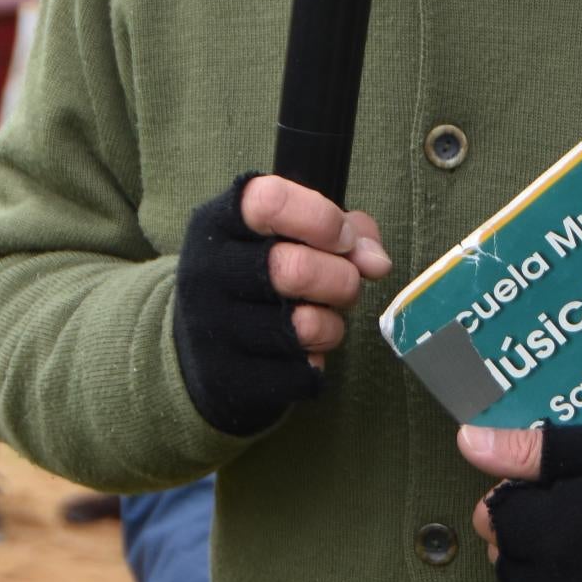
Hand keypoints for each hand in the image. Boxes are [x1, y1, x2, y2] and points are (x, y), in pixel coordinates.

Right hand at [171, 174, 390, 437]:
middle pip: (294, 269)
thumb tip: (376, 261)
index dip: (322, 219)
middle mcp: (207, 272)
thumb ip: (343, 230)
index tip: (344, 238)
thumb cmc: (260, 277)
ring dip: (333, 323)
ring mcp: (212, 329)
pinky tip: (302, 352)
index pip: (270, 203)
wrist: (205, 347)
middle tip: (346, 284)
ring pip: (304, 326)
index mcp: (219, 223)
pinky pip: (303, 372)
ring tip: (324, 318)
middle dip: (342, 279)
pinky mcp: (229, 378)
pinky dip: (317, 362)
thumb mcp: (290, 235)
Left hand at [458, 422, 581, 581]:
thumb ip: (528, 453)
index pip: (494, 521)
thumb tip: (465, 443)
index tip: (540, 484)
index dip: (510, 497)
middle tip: (557, 507)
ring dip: (533, 569)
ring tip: (570, 538)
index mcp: (554, 534)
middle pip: (504, 563)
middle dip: (517, 534)